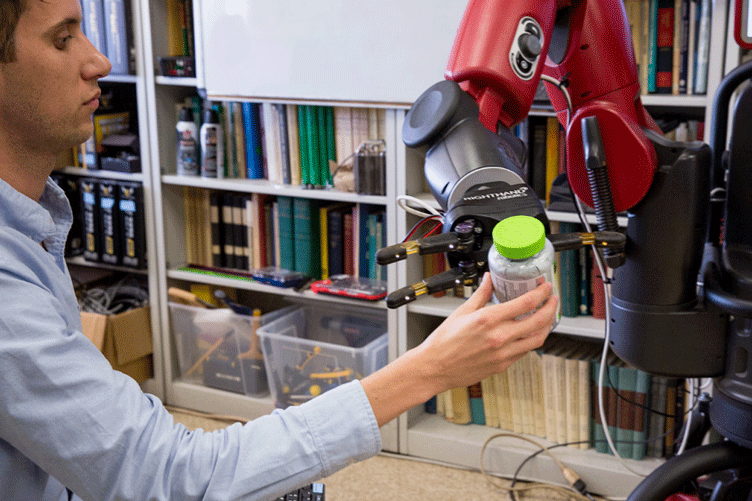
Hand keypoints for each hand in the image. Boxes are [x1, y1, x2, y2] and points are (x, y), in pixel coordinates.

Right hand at [360, 272, 556, 426]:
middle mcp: (499, 337)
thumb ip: (481, 295)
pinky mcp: (502, 365)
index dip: (541, 293)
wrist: (435, 368)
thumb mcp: (461, 312)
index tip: (546, 287)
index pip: (526, 303)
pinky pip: (525, 351)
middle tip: (552, 299)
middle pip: (539, 320)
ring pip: (537, 339)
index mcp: (488, 320)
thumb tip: (490, 280)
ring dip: (547, 325)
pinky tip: (530, 332)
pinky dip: (532, 339)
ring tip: (547, 316)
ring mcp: (503, 353)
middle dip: (551, 307)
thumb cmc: (443, 342)